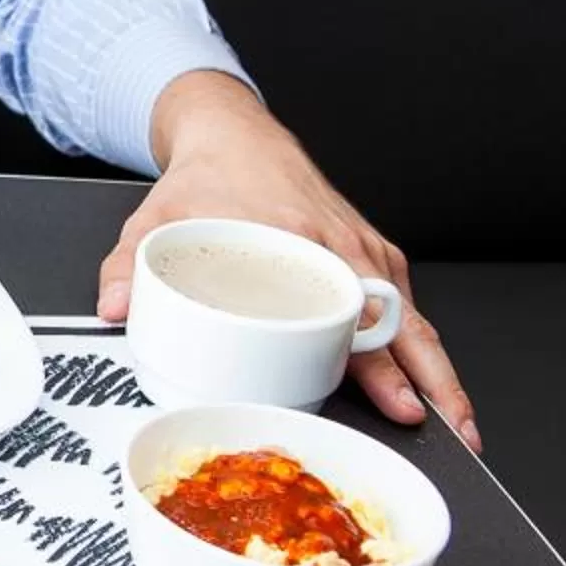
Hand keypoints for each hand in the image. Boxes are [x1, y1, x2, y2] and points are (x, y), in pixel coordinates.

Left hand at [98, 73, 473, 449]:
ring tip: (454, 421)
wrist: (234, 136)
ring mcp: (364, 251)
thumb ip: (125, 267)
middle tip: (451, 430)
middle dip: (432, 382)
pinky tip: (429, 383)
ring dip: (437, 371)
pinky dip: (422, 346)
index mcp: (300, 238)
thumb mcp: (153, 220)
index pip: (353, 311)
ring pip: (414, 319)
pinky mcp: (371, 255)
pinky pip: (405, 306)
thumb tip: (111, 309)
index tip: (396, 400)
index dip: (378, 363)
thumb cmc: (206, 181)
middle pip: (402, 324)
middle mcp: (344, 247)